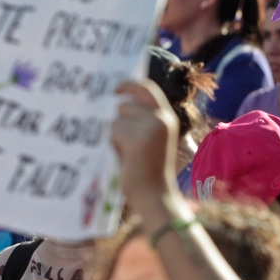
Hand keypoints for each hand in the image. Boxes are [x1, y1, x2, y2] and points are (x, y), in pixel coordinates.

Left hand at [111, 81, 178, 204]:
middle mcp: (162, 118)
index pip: (147, 88)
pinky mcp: (137, 138)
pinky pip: (113, 131)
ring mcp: (151, 127)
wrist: (154, 194)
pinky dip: (113, 144)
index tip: (113, 89)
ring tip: (127, 153)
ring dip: (115, 135)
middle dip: (118, 121)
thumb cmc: (148, 169)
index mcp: (167, 117)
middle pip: (125, 105)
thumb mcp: (150, 139)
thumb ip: (141, 120)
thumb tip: (115, 103)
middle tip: (122, 139)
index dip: (128, 85)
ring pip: (117, 119)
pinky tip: (124, 157)